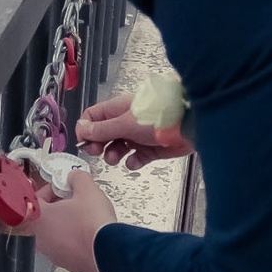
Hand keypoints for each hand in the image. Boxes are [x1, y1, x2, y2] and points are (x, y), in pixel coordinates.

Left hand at [31, 176, 117, 271]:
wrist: (108, 253)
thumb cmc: (93, 225)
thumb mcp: (87, 189)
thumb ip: (77, 178)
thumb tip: (75, 177)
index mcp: (39, 218)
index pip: (36, 198)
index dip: (52, 188)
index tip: (63, 187)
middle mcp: (41, 238)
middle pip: (45, 216)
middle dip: (59, 206)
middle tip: (74, 199)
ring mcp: (53, 253)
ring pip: (55, 233)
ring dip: (66, 223)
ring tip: (83, 216)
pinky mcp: (67, 264)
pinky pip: (66, 246)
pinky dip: (74, 238)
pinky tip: (88, 232)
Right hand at [76, 94, 191, 170]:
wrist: (187, 125)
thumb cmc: (159, 115)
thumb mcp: (124, 123)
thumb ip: (102, 129)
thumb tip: (83, 129)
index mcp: (118, 109)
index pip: (93, 118)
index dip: (85, 129)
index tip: (84, 141)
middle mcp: (126, 121)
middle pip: (103, 135)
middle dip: (97, 144)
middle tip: (97, 151)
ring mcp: (138, 135)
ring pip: (117, 148)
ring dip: (113, 155)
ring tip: (116, 157)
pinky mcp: (150, 148)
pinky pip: (135, 158)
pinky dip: (132, 162)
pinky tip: (134, 161)